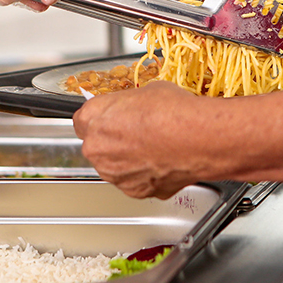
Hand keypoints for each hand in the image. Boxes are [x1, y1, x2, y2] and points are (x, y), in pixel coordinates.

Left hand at [74, 82, 210, 198]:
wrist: (198, 138)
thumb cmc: (174, 112)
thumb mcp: (148, 91)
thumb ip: (130, 105)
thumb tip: (135, 108)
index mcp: (94, 118)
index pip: (84, 119)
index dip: (102, 118)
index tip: (113, 117)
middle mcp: (97, 148)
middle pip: (97, 145)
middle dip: (113, 140)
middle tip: (138, 132)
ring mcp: (114, 173)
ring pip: (114, 166)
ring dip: (128, 159)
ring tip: (154, 147)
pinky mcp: (133, 190)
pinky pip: (134, 181)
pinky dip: (144, 175)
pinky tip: (162, 161)